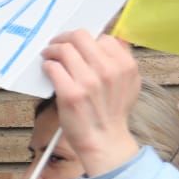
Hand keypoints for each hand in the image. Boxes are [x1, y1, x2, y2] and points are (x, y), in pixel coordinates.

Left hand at [40, 30, 142, 177]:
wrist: (104, 141)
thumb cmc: (113, 113)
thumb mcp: (130, 83)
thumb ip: (123, 60)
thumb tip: (112, 38)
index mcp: (124, 65)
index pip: (103, 37)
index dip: (88, 40)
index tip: (78, 45)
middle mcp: (108, 70)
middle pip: (80, 37)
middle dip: (65, 38)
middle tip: (57, 44)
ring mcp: (88, 81)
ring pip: (64, 49)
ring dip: (52, 50)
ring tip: (49, 55)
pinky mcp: (70, 93)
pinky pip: (53, 67)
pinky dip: (48, 66)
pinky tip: (48, 70)